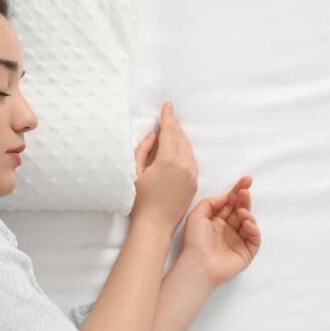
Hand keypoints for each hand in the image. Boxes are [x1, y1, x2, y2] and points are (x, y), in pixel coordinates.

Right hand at [131, 102, 198, 233]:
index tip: (167, 106)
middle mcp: (184, 165)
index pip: (170, 132)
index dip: (168, 117)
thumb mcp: (135, 172)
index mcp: (168, 160)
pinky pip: (192, 159)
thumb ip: (143, 150)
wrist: (155, 224)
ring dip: (180, 137)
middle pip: (181, 138)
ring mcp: (192, 174)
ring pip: (188, 148)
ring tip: (172, 128)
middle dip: (174, 125)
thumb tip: (153, 135)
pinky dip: (185, 149)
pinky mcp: (194, 183)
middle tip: (169, 115)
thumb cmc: (139, 200)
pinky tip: (178, 147)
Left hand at [180, 176, 260, 287]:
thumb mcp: (197, 215)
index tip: (246, 180)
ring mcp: (238, 240)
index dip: (238, 191)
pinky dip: (253, 229)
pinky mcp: (246, 252)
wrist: (198, 263)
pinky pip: (255, 238)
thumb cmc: (195, 240)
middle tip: (245, 192)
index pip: (230, 202)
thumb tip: (226, 197)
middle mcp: (228, 228)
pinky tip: (246, 223)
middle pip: (240, 209)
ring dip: (247, 213)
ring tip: (241, 211)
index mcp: (216, 220)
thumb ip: (211, 203)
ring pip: (249, 222)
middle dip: (244, 199)